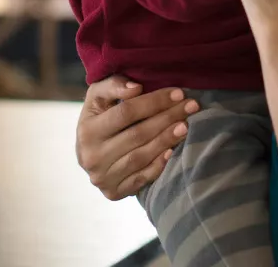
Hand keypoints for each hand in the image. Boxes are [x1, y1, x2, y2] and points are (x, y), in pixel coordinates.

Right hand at [75, 76, 199, 199]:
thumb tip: (136, 88)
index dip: (154, 101)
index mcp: (86, 130)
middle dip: (167, 118)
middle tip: (191, 106)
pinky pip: (140, 179)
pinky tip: (173, 151)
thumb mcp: (98, 95)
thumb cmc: (100, 115)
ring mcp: (102, 178)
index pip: (126, 112)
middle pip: (137, 134)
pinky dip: (158, 165)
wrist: (89, 150)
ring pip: (141, 157)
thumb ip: (113, 85)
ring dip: (167, 140)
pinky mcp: (113, 193)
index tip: (178, 93)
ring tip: (186, 126)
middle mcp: (91, 157)